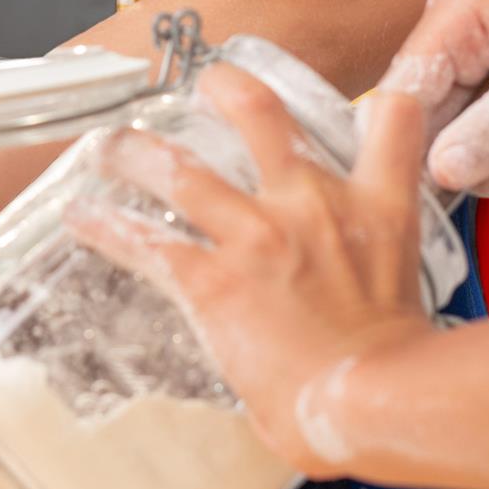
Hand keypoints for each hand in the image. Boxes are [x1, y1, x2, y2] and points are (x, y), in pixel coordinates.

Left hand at [67, 65, 431, 473]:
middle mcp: (312, 205)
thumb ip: (366, 276)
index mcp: (376, 211)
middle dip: (223, 86)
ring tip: (106, 146)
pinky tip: (81, 218)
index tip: (347, 99)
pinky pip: (146, 243)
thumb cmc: (401, 382)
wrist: (379, 404)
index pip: (390, 123)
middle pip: (260, 112)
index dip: (374, 102)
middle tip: (201, 84)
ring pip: (181, 170)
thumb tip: (334, 306)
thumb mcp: (407, 299)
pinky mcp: (213, 278)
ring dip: (136, 154)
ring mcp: (259, 236)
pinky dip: (107, 226)